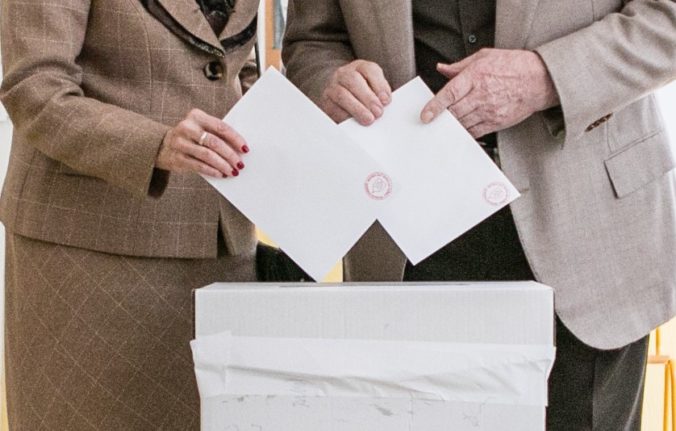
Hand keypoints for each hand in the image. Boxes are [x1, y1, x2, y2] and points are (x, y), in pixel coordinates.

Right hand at [156, 109, 249, 177]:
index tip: (246, 149)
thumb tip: (240, 150)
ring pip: (207, 155)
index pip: (220, 127)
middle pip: (214, 142)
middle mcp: (187, 127)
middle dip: (230, 155)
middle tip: (240, 164)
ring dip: (223, 165)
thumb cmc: (192, 137)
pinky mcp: (177, 158)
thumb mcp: (202, 129)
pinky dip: (212, 171)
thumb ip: (217, 135)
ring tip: (233, 171)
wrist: (163, 145)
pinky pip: (198, 166)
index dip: (235, 138)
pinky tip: (221, 174)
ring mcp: (180, 143)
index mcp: (196, 116)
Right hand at [321, 60, 392, 124]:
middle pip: (353, 80)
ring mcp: (332, 86)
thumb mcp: (374, 87)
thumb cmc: (362, 92)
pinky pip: (334, 108)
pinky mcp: (326, 102)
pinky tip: (354, 122)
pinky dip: (345, 116)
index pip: (369, 70)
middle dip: (368, 98)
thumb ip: (381, 93)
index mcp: (360, 67)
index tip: (386, 101)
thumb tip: (383, 103)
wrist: (338, 94)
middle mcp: (344, 73)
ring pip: (342, 94)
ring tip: (368, 119)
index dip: (379, 85)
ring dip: (357, 108)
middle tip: (378, 112)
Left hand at [421, 48, 559, 138]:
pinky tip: (458, 131)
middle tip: (431, 121)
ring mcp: (489, 111)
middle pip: (454, 112)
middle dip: (440, 118)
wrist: (539, 80)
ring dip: (450, 127)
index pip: (450, 94)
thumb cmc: (513, 66)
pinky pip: (474, 132)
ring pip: (462, 124)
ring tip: (443, 126)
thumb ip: (460, 66)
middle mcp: (481, 95)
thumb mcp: (485, 57)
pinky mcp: (496, 122)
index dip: (435, 106)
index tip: (425, 115)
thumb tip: (442, 69)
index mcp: (476, 76)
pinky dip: (464, 133)